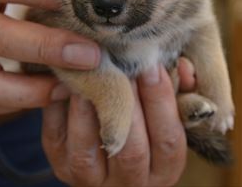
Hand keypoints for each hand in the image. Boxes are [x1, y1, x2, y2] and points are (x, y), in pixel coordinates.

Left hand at [42, 58, 194, 186]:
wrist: (110, 145)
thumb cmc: (150, 118)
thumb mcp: (172, 108)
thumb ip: (182, 90)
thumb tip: (184, 68)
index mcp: (165, 169)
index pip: (169, 140)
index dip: (161, 102)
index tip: (152, 66)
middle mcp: (131, 183)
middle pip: (131, 150)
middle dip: (126, 104)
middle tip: (121, 66)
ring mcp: (92, 179)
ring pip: (88, 150)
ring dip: (90, 107)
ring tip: (92, 71)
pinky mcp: (62, 166)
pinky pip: (57, 139)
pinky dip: (61, 109)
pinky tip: (68, 82)